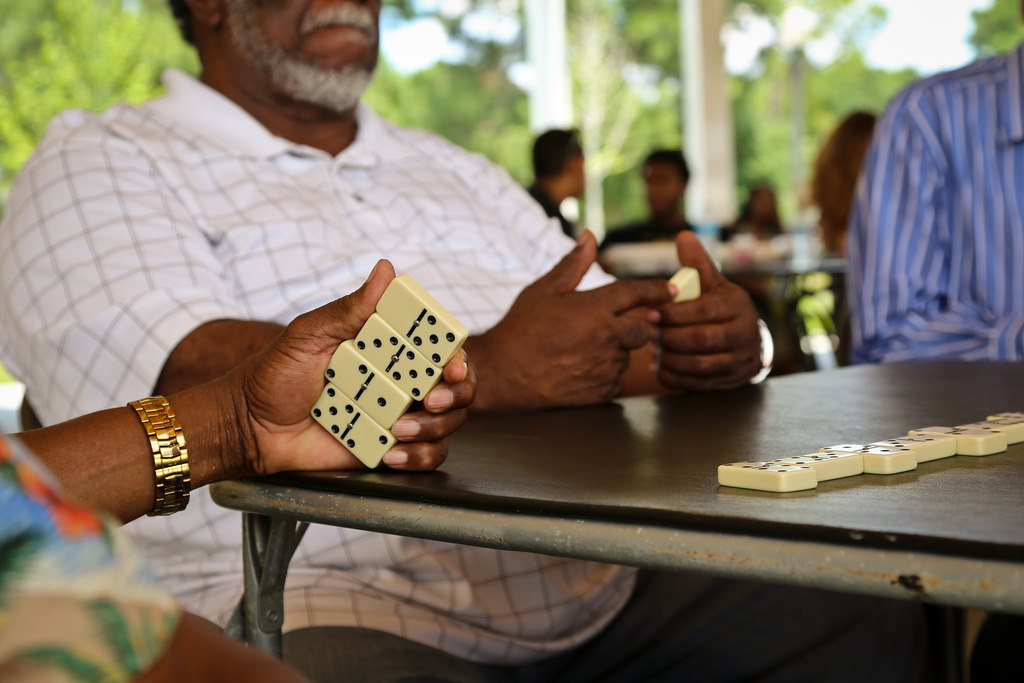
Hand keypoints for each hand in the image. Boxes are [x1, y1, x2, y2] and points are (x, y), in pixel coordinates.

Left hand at [229, 260, 476, 473]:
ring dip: (433, 427)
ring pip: (449, 422)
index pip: (440, 345)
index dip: (458, 354)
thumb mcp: (310, 334)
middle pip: (459, 385)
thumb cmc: (274, 374)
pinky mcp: (390, 448)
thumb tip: (386, 269)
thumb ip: (352, 308)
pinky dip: (419, 456)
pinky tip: (394, 453)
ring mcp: (399, 415)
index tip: (454, 364)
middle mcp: (401, 379)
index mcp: (388, 347)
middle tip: (432, 400)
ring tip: (398, 430)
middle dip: (457, 393)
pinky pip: (428, 455)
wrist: (248, 427)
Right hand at [466, 231, 672, 411]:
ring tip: (581, 352)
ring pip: (627, 356)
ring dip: (615, 352)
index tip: (670, 290)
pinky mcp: (600, 391)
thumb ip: (572, 265)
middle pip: (643, 329)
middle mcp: (605, 336)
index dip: (657, 290)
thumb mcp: (543, 291)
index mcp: (594, 307)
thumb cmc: (519, 329)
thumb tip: (590, 237)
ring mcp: (605, 365)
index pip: (637, 292)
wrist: (500, 374)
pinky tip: (579, 370)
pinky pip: (616, 381)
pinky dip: (604, 376)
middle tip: (608, 328)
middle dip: (634, 326)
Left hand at [650, 231, 760, 390]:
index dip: (675, 313)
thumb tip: (683, 236)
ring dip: (670, 358)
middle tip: (650, 333)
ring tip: (653, 349)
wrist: (746, 340)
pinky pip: (699, 384)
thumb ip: (697, 264)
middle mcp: (744, 334)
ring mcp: (739, 361)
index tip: (651, 313)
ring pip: (699, 365)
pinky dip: (675, 377)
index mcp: (738, 306)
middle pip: (701, 340)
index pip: (704, 311)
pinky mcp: (729, 381)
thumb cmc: (721, 306)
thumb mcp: (713, 283)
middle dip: (670, 337)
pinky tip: (659, 367)